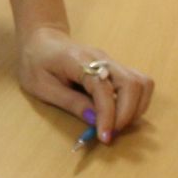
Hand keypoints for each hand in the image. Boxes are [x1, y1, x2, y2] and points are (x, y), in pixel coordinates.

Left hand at [17, 26, 153, 144]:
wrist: (41, 40)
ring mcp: (111, 62)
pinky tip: (120, 115)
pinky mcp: (115, 68)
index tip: (105, 137)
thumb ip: (69, 101)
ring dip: (135, 109)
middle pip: (132, 84)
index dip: (108, 115)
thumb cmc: (36, 62)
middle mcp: (101, 59)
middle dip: (127, 114)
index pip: (103, 88)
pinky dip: (136, 103)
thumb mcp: (42, 86)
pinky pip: (138, 84)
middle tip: (110, 133)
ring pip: (142, 83)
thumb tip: (94, 119)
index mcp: (78, 60)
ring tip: (116, 125)